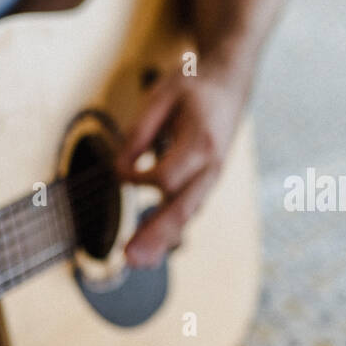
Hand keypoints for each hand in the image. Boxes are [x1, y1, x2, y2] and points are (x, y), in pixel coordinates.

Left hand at [116, 59, 248, 268]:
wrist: (228, 82)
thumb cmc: (192, 87)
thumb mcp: (162, 95)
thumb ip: (139, 132)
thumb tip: (119, 171)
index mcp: (202, 142)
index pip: (166, 176)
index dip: (137, 178)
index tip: (118, 171)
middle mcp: (211, 167)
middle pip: (181, 209)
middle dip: (155, 236)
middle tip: (130, 259)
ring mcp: (210, 179)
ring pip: (186, 217)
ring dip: (161, 243)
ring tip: (136, 262)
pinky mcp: (203, 185)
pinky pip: (186, 214)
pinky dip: (169, 235)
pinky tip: (150, 253)